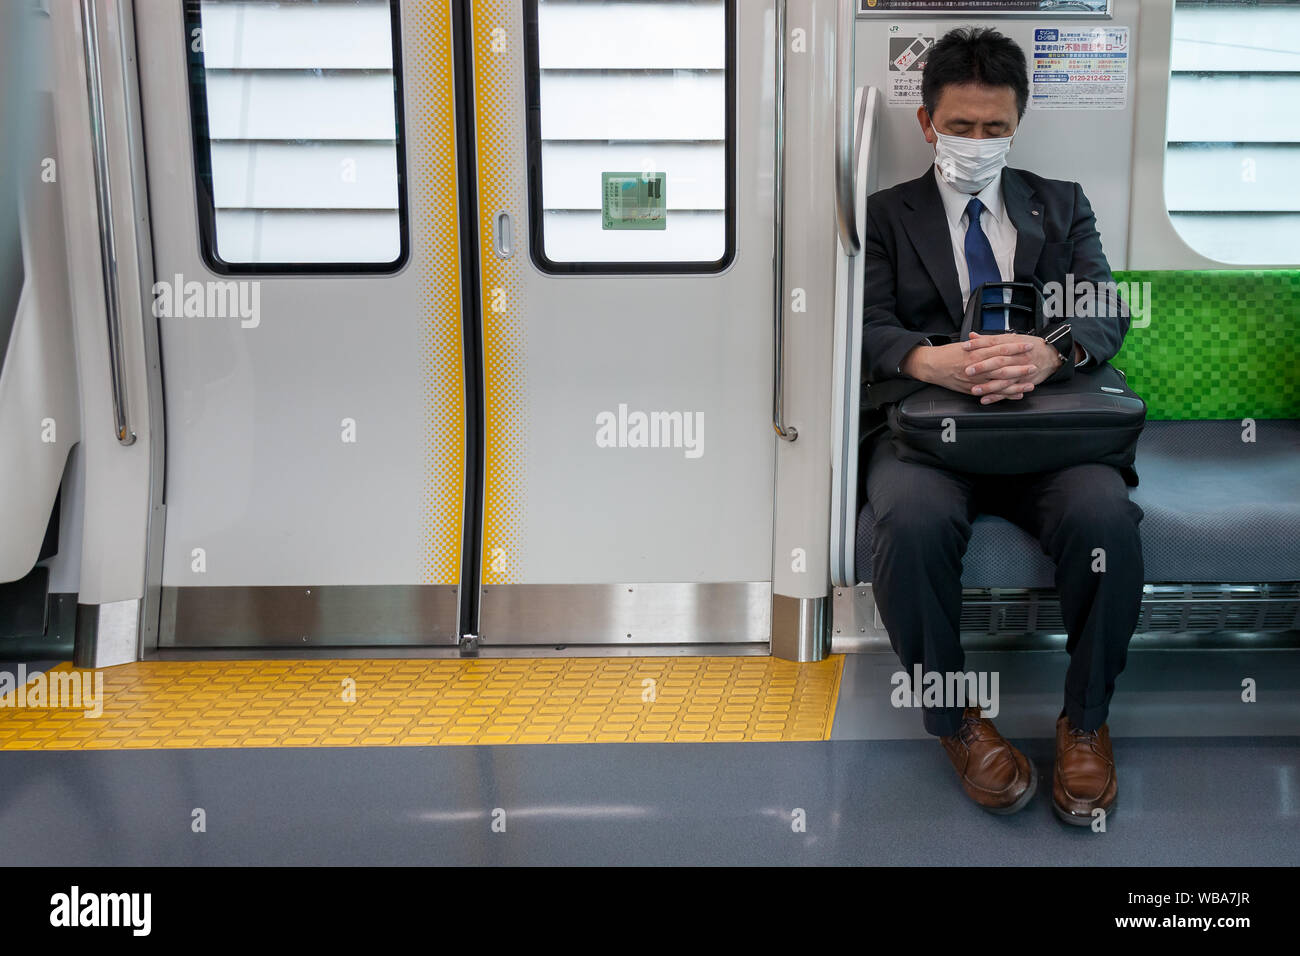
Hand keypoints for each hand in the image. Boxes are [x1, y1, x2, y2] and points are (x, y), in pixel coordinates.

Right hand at [902, 336, 1042, 402]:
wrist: (931, 365)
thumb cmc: (947, 354)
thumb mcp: (965, 344)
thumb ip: (981, 343)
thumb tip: (996, 339)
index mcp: (976, 352)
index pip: (1000, 348)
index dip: (1015, 347)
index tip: (1028, 345)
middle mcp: (977, 366)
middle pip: (1003, 366)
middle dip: (1020, 367)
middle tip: (1034, 366)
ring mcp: (975, 380)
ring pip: (999, 382)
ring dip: (1016, 384)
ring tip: (1030, 384)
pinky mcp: (971, 389)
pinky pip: (991, 393)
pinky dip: (1004, 395)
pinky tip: (1016, 395)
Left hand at [962, 332, 1061, 403]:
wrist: (1050, 354)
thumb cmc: (1029, 345)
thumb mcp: (1010, 338)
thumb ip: (989, 339)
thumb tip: (972, 336)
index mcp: (1011, 345)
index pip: (993, 343)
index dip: (979, 344)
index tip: (965, 347)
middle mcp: (1015, 357)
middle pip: (997, 361)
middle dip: (982, 367)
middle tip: (968, 370)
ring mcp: (1019, 371)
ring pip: (1002, 379)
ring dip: (988, 386)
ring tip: (974, 390)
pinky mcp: (1022, 382)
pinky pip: (1008, 391)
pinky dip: (997, 396)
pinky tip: (986, 399)